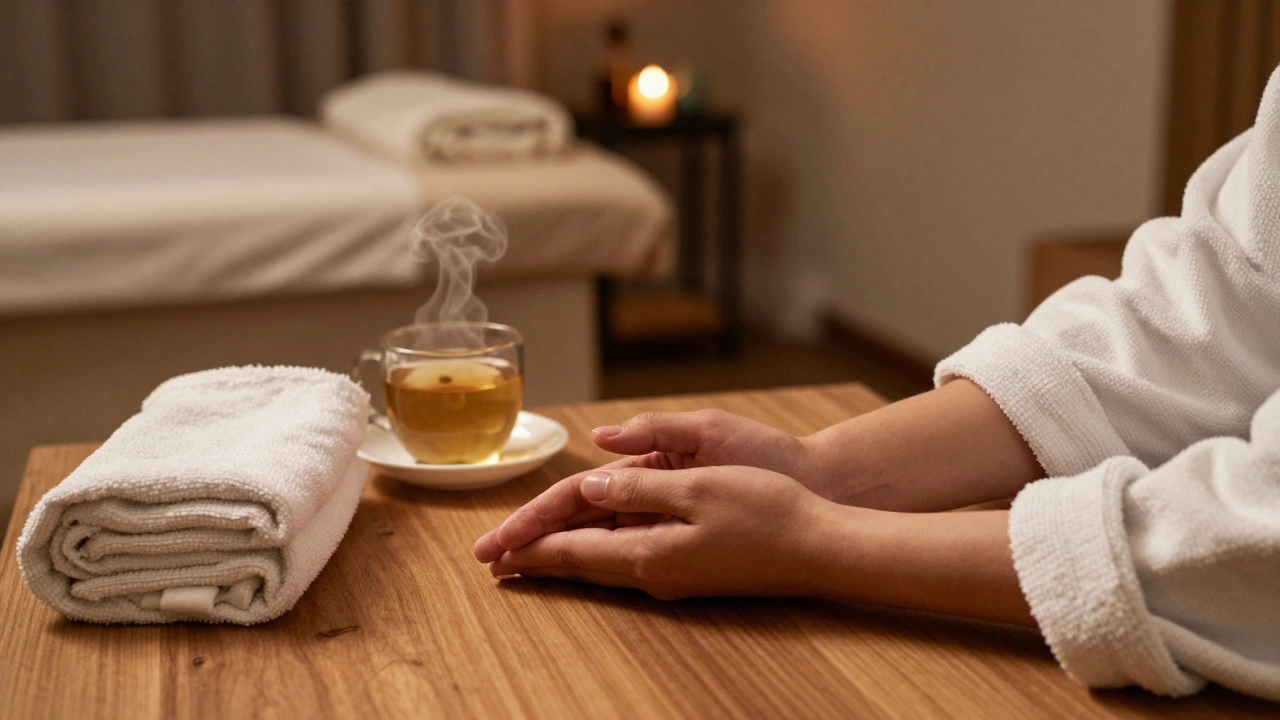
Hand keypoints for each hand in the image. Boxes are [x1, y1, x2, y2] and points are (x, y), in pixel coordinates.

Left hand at [473, 410, 818, 563]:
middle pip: (579, 561)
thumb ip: (638, 485)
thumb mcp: (697, 487)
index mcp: (648, 551)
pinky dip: (596, 549)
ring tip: (526, 555)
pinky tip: (590, 544)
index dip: (528, 544)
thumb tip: (592, 483)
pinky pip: (627, 557)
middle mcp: (653, 571)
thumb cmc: (766, 512)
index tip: (489, 551)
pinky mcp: (691, 567)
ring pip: (601, 561)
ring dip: (561, 554)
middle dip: (533, 556)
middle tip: (490, 561)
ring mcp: (673, 573)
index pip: (570, 549)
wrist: (822, 548)